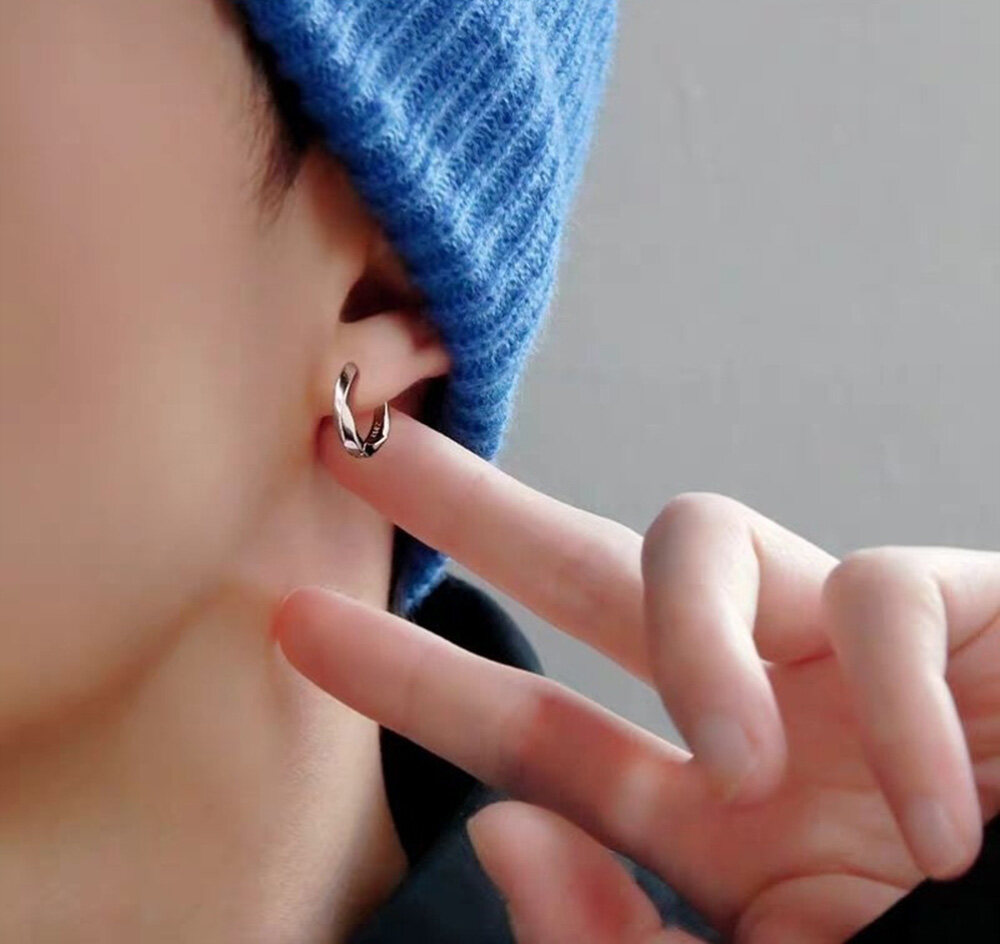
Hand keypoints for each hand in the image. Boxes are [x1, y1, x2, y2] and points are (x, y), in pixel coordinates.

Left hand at [273, 409, 999, 942]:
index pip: (530, 729)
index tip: (301, 622)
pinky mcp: (958, 610)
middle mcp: (763, 708)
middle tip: (360, 445)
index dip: (412, 677)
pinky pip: (885, 594)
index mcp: (710, 811)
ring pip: (702, 532)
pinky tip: (930, 810)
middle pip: (582, 571)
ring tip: (728, 756)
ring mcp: (849, 651)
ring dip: (688, 637)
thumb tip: (503, 833)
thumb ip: (619, 943)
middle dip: (472, 507)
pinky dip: (892, 704)